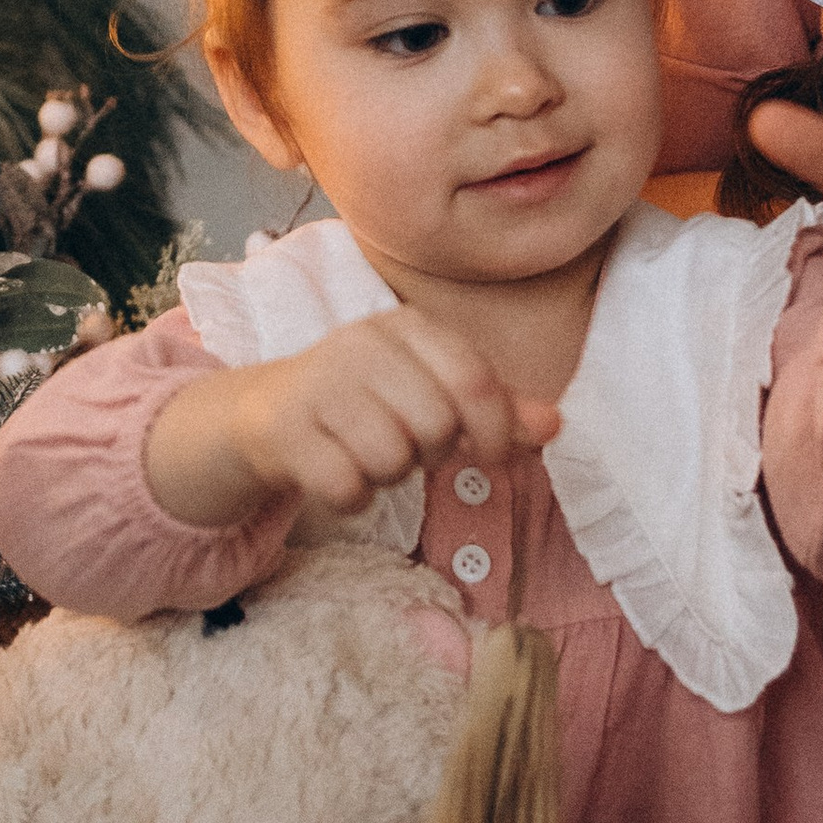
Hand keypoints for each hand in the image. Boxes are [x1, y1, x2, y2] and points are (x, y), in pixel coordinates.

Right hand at [145, 310, 562, 528]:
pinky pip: (347, 486)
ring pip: (390, 459)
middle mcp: (362, 343)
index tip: (491, 455)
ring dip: (387, 475)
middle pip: (436, 427)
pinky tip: (336, 473)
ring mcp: (320, 382)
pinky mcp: (285, 427)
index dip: (497, 432)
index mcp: (409, 326)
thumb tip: (556, 425)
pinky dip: (350, 496)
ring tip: (367, 454)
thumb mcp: (434, 392)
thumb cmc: (369, 402)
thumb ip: (497, 409)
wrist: (267, 411)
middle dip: (429, 453)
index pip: (477, 382)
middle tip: (405, 445)